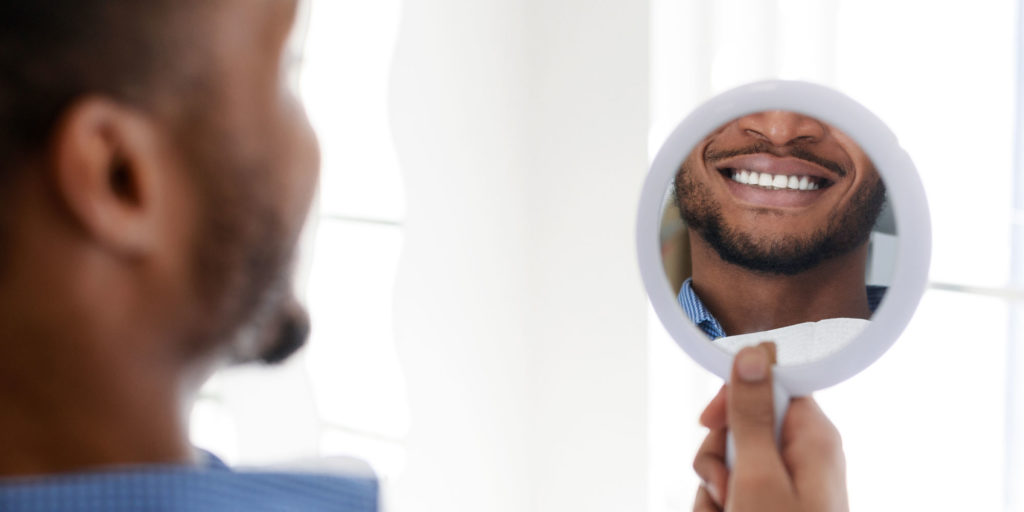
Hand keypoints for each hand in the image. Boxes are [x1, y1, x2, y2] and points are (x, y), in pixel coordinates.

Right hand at [692, 343, 847, 511]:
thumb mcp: (759, 476)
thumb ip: (752, 415)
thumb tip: (752, 356)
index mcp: (814, 438)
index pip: (770, 384)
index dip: (735, 397)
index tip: (710, 420)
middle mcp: (804, 455)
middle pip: (741, 426)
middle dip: (718, 457)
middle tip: (725, 487)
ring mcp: (787, 481)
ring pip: (728, 461)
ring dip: (715, 488)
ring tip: (728, 510)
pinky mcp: (772, 502)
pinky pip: (730, 488)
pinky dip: (720, 505)